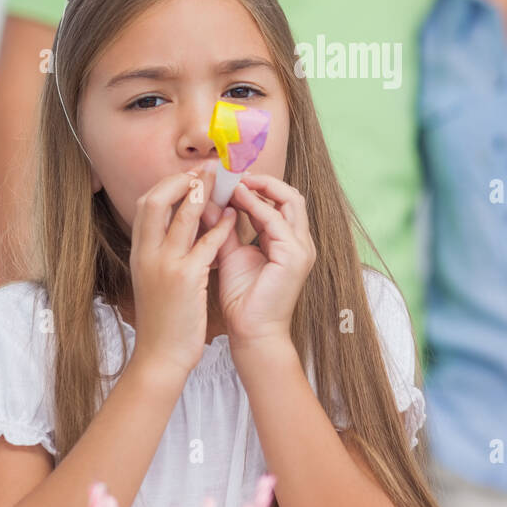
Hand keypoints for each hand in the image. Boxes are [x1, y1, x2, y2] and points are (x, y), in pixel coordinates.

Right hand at [128, 167, 236, 383]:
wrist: (159, 356)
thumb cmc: (163, 317)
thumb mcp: (155, 277)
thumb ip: (163, 250)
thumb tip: (180, 224)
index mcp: (139, 251)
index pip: (147, 203)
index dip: (169, 183)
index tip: (191, 173)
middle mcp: (146, 253)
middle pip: (157, 200)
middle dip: (184, 179)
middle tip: (208, 168)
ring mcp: (165, 265)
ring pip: (182, 216)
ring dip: (204, 193)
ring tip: (223, 180)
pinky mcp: (185, 280)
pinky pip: (206, 244)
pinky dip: (220, 227)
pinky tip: (233, 217)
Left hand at [212, 172, 315, 355]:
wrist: (251, 333)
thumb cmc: (241, 300)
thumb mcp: (229, 254)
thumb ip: (222, 228)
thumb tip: (205, 200)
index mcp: (287, 242)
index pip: (278, 202)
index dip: (256, 187)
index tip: (229, 177)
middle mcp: (299, 242)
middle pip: (290, 195)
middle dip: (262, 180)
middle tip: (233, 172)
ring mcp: (301, 248)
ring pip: (290, 199)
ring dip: (260, 187)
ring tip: (233, 180)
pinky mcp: (295, 256)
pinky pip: (276, 220)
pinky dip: (256, 205)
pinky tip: (235, 198)